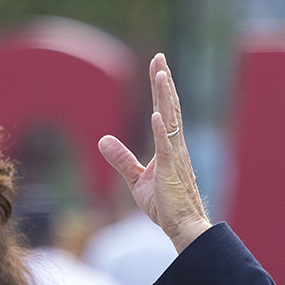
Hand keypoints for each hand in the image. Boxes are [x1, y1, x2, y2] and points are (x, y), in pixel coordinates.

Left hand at [98, 53, 211, 252]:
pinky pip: (166, 147)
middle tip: (159, 58)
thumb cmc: (165, 205)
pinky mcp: (171, 171)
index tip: (157, 65)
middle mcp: (174, 146)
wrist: (182, 226)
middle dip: (163, 82)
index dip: (159, 87)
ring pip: (170, 121)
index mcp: (167, 146)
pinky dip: (161, 130)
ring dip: (166, 98)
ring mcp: (174, 157)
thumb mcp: (136, 179)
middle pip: (169, 107)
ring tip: (162, 75)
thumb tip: (102, 140)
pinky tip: (158, 114)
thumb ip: (122, 158)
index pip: (163, 110)